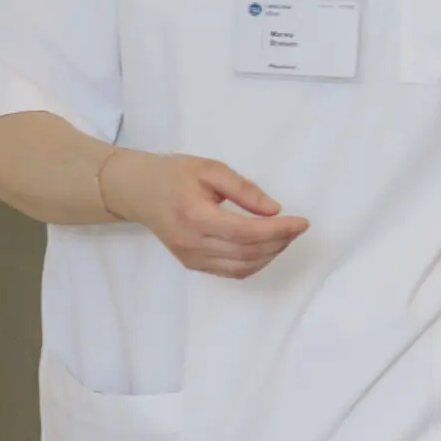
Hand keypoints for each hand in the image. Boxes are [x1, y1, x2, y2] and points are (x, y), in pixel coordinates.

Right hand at [100, 149, 307, 278]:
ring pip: (242, 266)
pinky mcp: (192, 264)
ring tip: (285, 235)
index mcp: (195, 217)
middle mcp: (192, 243)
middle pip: (247, 252)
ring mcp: (191, 258)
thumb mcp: (210, 169)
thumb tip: (274, 210)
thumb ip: (243, 189)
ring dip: (270, 254)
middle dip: (280, 242)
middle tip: (298, 227)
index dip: (279, 230)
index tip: (302, 222)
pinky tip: (266, 248)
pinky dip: (254, 263)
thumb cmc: (173, 174)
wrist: (138, 191)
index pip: (246, 232)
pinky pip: (231, 272)